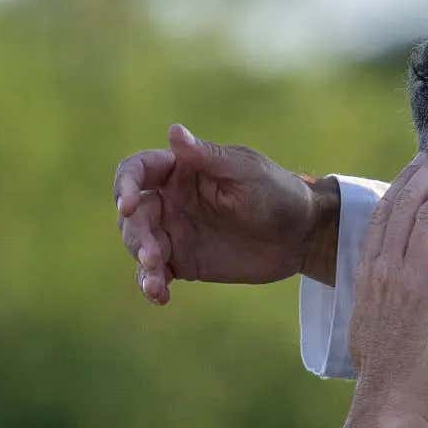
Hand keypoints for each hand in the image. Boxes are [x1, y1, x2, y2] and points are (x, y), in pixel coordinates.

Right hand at [114, 124, 332, 303]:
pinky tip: (159, 297)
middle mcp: (170, 200)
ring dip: (142, 264)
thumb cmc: (277, 192)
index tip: (127, 205)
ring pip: (140, 245)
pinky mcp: (185, 261)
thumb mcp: (245, 171)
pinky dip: (152, 284)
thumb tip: (174, 131)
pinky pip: (158, 272)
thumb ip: (208, 157)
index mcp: (179, 171)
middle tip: (153, 256)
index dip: (125, 185)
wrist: (302, 235)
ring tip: (156, 283)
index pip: (136, 171)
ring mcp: (175, 232)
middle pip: (134, 215)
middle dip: (136, 235)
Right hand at [344, 143, 427, 427]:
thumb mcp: (381, 330)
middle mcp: (385, 269)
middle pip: (407, 198)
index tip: (427, 159)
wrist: (389, 410)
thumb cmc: (392, 381)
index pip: (386, 210)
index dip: (408, 179)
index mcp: (369, 274)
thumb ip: (392, 302)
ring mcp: (410, 280)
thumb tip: (402, 296)